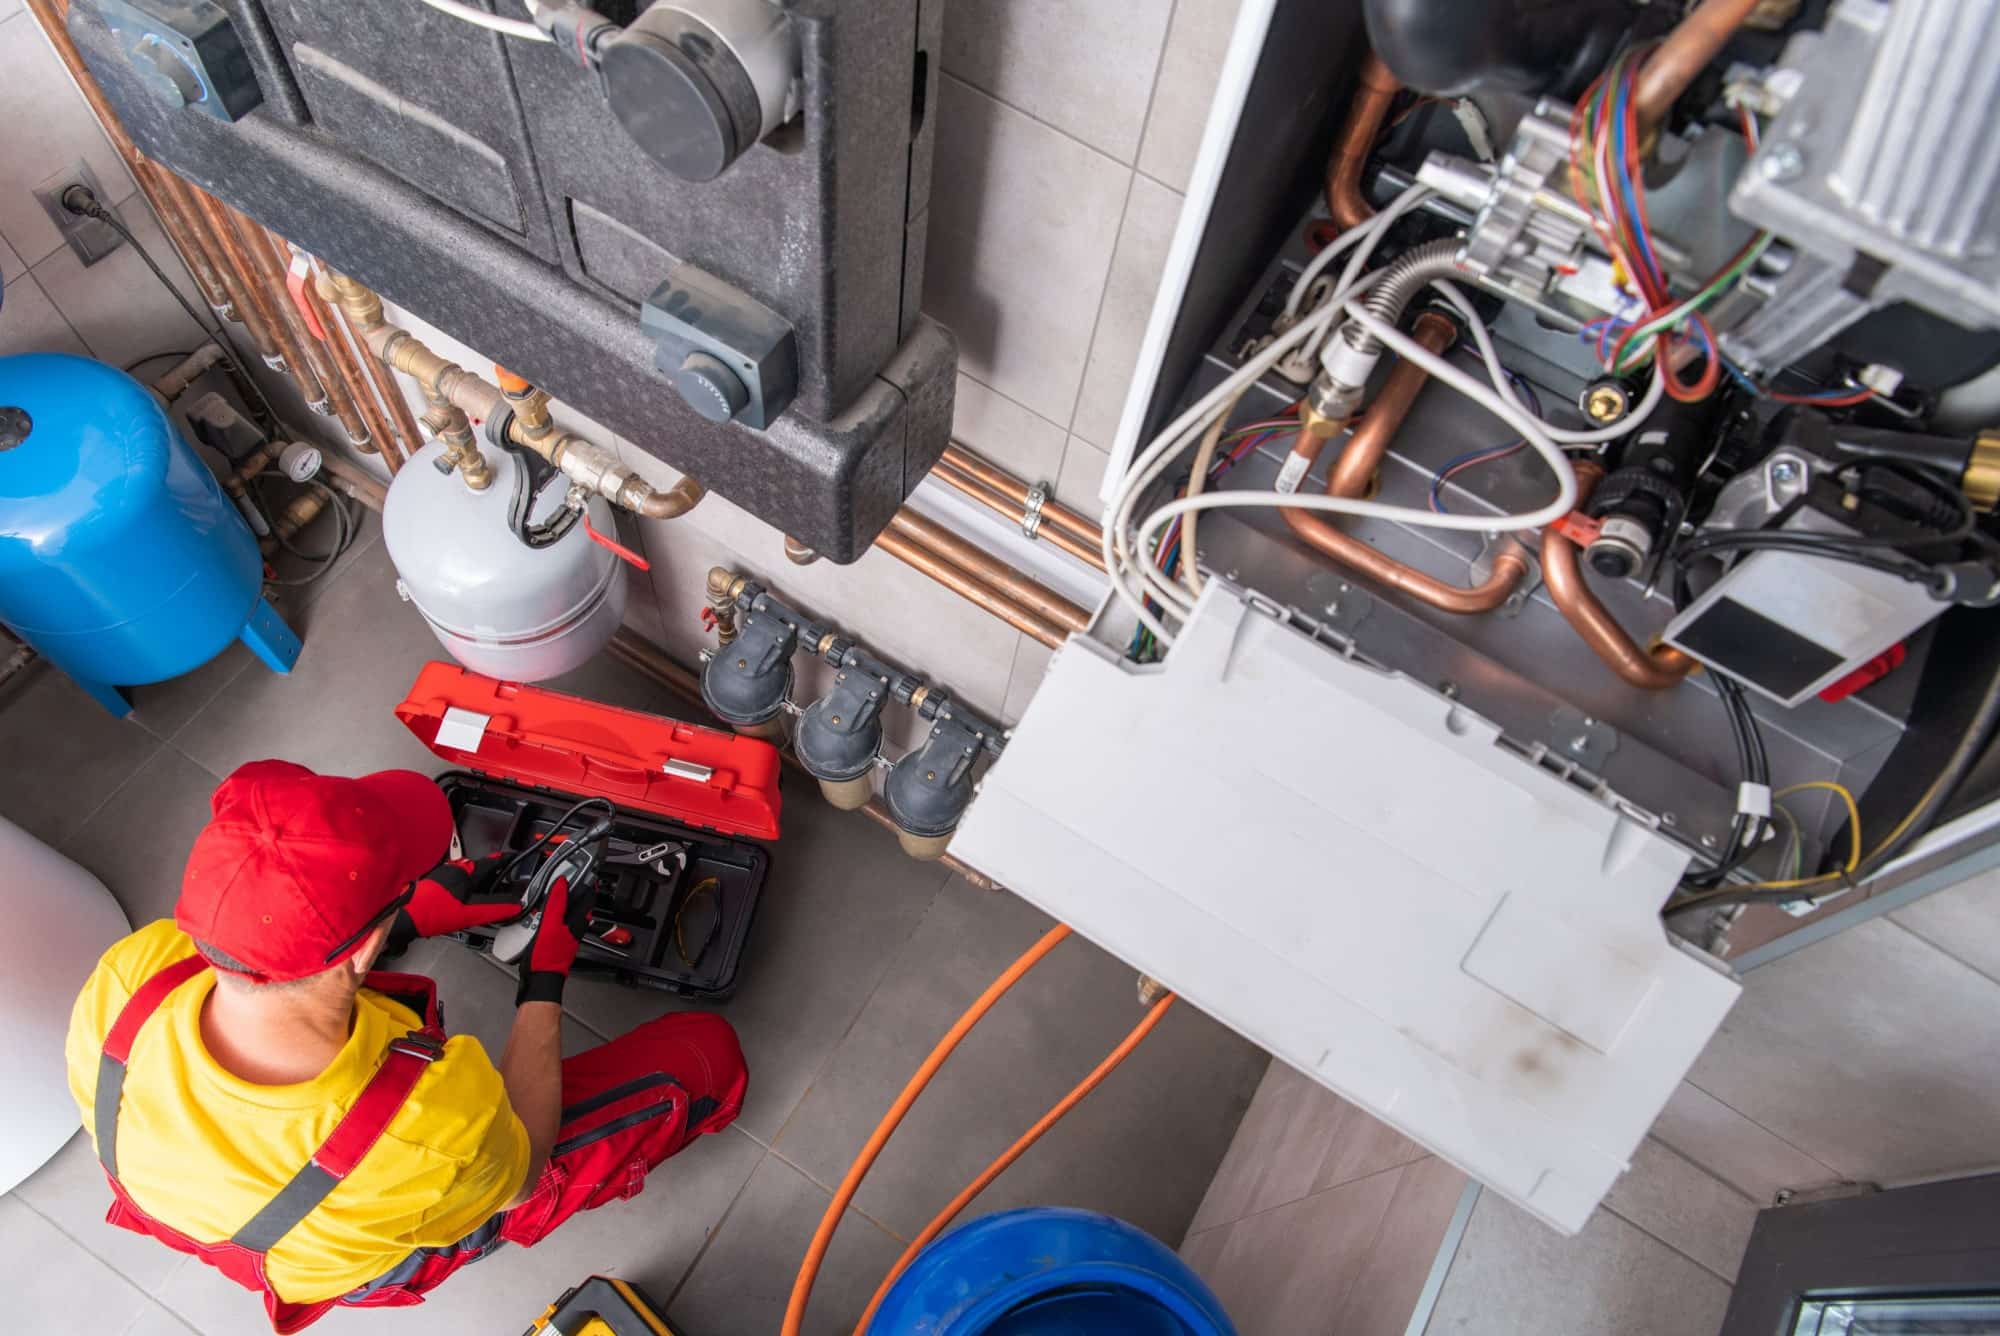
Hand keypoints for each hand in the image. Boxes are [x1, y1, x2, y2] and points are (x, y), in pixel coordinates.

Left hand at [396, 852, 522, 944]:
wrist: (402, 918)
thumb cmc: (432, 913)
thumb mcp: (469, 914)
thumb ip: (494, 908)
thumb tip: (514, 905)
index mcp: (465, 872)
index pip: (492, 862)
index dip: (505, 861)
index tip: (514, 858)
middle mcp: (453, 868)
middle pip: (478, 869)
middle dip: (489, 877)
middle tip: (498, 886)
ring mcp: (441, 873)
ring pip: (465, 875)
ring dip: (473, 883)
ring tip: (477, 898)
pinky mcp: (432, 881)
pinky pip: (453, 880)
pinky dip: (461, 888)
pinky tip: (457, 902)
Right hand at [515, 875, 596, 1005]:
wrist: (541, 980)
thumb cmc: (547, 957)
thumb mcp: (549, 924)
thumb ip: (556, 903)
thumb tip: (562, 884)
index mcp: (575, 922)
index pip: (587, 898)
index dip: (587, 884)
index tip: (587, 873)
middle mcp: (574, 929)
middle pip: (580, 906)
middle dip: (578, 894)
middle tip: (575, 882)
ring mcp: (567, 937)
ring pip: (571, 916)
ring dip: (567, 905)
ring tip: (560, 896)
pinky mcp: (558, 944)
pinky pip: (560, 925)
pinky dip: (556, 917)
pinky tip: (547, 918)